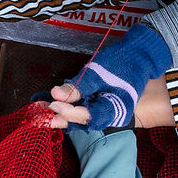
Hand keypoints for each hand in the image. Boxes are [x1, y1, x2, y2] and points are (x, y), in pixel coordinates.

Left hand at [36, 22, 172, 132]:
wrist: (140, 55)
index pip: (87, 117)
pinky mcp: (97, 103)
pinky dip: (65, 104)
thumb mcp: (99, 72)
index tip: (51, 105)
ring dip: (58, 111)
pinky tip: (48, 100)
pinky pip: (80, 107)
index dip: (68, 112)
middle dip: (57, 117)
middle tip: (36, 113)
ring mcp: (103, 109)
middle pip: (79, 121)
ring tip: (38, 107)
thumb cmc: (123, 62)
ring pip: (78, 115)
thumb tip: (55, 94)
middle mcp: (108, 115)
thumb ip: (78, 86)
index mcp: (114, 110)